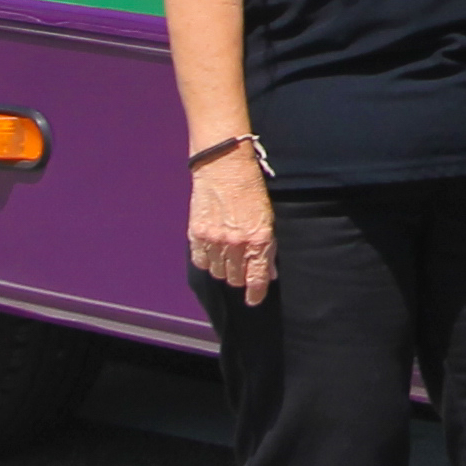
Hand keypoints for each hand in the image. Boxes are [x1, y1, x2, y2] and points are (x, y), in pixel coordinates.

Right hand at [187, 147, 276, 302]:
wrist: (224, 165)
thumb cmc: (250, 188)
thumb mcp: (267, 217)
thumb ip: (268, 248)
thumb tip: (269, 273)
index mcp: (258, 239)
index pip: (256, 279)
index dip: (255, 294)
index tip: (254, 300)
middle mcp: (235, 243)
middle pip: (235, 278)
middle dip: (240, 277)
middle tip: (242, 268)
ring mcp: (214, 239)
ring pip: (217, 272)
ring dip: (223, 269)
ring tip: (228, 256)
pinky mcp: (196, 233)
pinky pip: (200, 261)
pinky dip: (207, 260)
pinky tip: (213, 251)